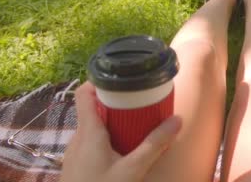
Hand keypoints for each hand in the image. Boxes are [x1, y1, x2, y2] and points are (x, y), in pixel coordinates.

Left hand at [61, 82, 180, 181]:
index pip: (83, 93)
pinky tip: (121, 153)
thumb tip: (177, 120)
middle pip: (91, 110)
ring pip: (90, 128)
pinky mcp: (75, 167)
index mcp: (88, 133)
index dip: (99, 82)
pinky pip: (89, 144)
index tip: (120, 81)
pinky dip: (104, 140)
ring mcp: (73, 154)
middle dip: (114, 105)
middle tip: (137, 104)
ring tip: (133, 128)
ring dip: (110, 124)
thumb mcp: (133, 170)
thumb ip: (154, 145)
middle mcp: (77, 139)